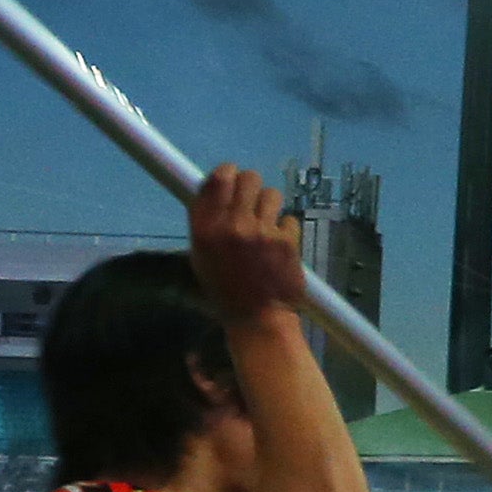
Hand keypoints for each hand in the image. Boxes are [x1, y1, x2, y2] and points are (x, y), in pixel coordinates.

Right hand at [184, 166, 306, 323]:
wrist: (257, 318)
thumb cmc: (226, 288)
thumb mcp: (202, 256)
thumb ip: (207, 222)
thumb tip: (216, 188)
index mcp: (205, 229)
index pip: (217, 179)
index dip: (228, 173)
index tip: (232, 178)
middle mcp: (231, 225)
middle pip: (248, 178)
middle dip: (252, 187)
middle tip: (252, 203)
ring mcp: (260, 231)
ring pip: (272, 194)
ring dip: (270, 207)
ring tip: (267, 225)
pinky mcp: (286, 240)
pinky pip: (289, 219)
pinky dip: (286, 230)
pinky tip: (280, 246)